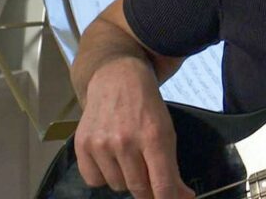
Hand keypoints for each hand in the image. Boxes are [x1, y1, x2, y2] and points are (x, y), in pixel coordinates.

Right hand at [74, 58, 194, 198]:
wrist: (118, 79)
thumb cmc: (147, 108)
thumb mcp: (167, 133)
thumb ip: (172, 168)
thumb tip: (183, 198)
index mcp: (154, 137)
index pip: (162, 184)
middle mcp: (126, 142)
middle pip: (139, 189)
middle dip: (148, 190)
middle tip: (151, 181)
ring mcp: (101, 144)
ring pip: (117, 186)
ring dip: (126, 179)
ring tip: (129, 157)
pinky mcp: (82, 145)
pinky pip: (94, 181)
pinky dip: (104, 176)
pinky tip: (111, 158)